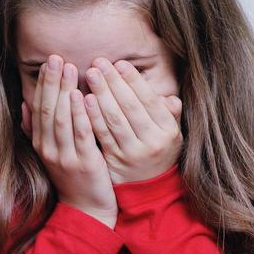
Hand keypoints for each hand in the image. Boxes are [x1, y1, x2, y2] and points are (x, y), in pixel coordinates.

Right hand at [21, 55, 115, 227]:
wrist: (86, 209)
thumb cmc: (73, 178)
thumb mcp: (51, 153)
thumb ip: (36, 130)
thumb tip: (25, 106)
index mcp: (40, 144)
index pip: (39, 108)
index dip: (44, 84)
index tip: (50, 62)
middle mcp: (48, 149)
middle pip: (48, 109)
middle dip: (52, 82)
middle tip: (57, 58)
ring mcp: (64, 157)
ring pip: (62, 119)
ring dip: (65, 92)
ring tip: (71, 69)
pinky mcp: (83, 163)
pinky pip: (80, 135)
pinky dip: (80, 114)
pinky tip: (83, 96)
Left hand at [82, 58, 183, 183]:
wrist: (146, 190)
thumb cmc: (155, 152)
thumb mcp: (169, 134)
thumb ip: (168, 114)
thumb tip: (169, 98)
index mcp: (168, 131)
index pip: (148, 100)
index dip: (133, 81)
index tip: (120, 63)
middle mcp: (152, 142)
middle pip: (130, 107)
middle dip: (113, 83)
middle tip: (99, 63)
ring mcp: (132, 153)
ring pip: (115, 120)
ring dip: (101, 95)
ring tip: (90, 75)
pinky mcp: (113, 161)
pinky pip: (101, 135)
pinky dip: (92, 116)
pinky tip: (83, 100)